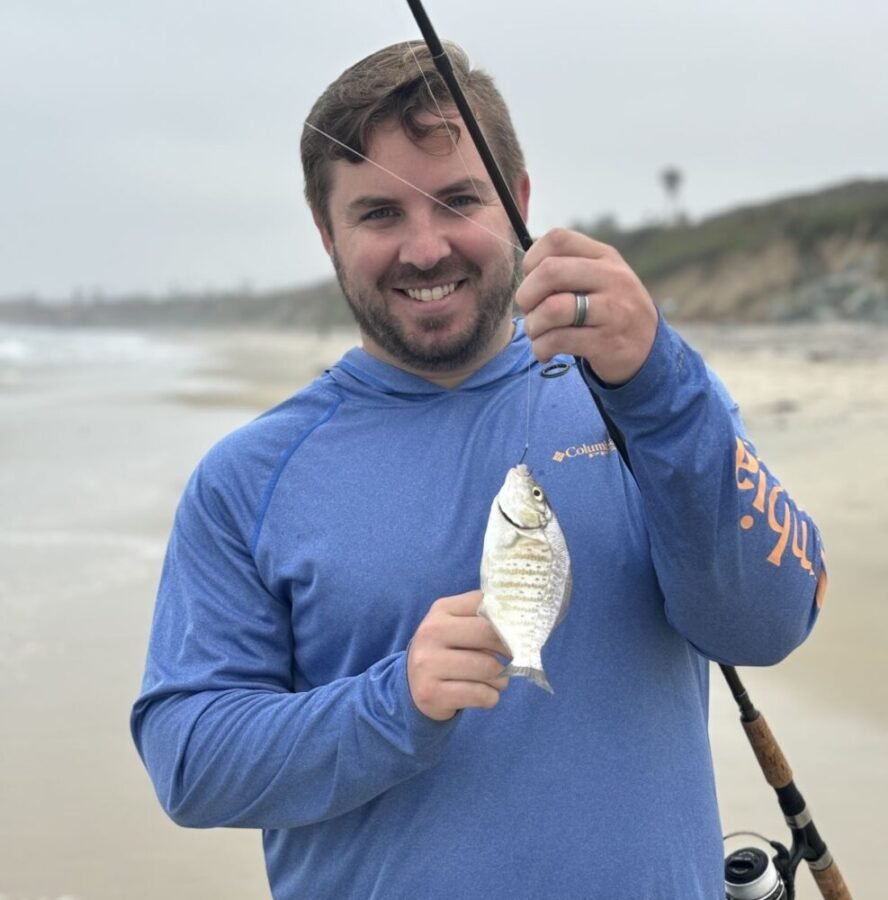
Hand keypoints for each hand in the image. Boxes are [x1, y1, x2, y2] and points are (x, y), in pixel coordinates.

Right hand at [407, 591, 510, 720]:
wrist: (413, 684)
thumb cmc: (447, 650)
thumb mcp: (456, 624)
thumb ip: (483, 616)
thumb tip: (520, 621)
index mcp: (441, 610)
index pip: (484, 604)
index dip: (508, 619)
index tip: (518, 631)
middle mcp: (430, 633)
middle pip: (488, 634)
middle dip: (509, 648)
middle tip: (513, 657)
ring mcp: (428, 664)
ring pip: (489, 668)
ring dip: (501, 678)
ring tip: (496, 680)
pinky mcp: (432, 693)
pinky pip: (481, 694)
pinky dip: (491, 697)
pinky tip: (483, 694)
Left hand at [516, 228, 658, 385]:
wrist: (648, 347)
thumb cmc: (609, 309)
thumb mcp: (599, 278)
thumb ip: (568, 268)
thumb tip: (524, 272)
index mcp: (604, 256)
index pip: (558, 239)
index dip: (532, 259)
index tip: (532, 280)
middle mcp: (612, 278)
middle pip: (550, 271)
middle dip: (527, 295)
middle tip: (528, 310)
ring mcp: (613, 311)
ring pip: (552, 309)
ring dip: (533, 325)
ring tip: (536, 333)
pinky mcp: (606, 342)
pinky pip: (559, 340)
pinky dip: (541, 348)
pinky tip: (545, 351)